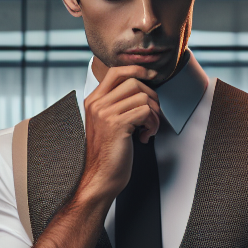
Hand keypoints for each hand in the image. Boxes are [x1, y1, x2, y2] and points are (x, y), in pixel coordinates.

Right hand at [80, 65, 160, 201]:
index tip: (150, 76)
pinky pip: (146, 112)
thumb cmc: (108, 154)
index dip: (137, 69)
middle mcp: (97, 104)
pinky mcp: (117, 125)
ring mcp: (106, 113)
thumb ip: (117, 105)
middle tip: (151, 118)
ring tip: (147, 130)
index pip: (116, 72)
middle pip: (134, 82)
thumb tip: (143, 90)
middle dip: (151, 98)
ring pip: (143, 97)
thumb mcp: (108, 123)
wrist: (99, 178)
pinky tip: (145, 137)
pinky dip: (152, 125)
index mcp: (93, 101)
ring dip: (154, 115)